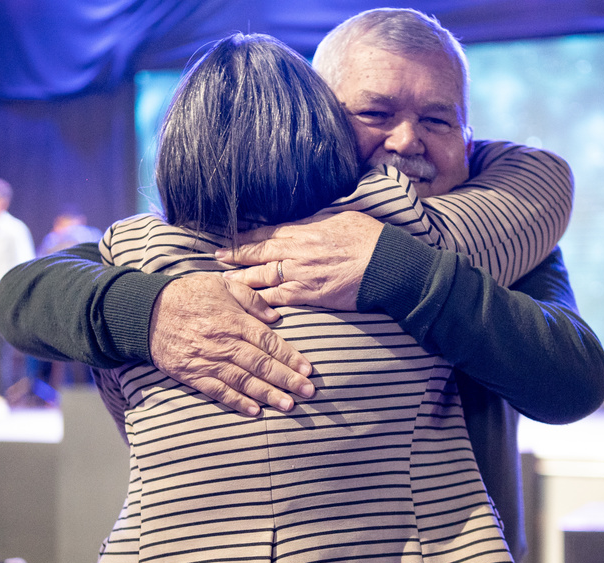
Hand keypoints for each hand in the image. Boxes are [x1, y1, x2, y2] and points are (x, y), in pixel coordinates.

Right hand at [148, 272, 314, 416]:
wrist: (145, 311)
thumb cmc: (187, 294)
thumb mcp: (221, 285)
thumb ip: (251, 299)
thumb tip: (276, 317)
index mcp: (233, 320)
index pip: (268, 342)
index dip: (290, 357)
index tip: (308, 370)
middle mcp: (223, 342)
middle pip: (261, 364)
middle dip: (287, 379)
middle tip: (308, 392)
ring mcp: (208, 361)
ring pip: (244, 381)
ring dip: (268, 394)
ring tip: (288, 405)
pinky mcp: (193, 374)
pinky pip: (218, 391)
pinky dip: (237, 401)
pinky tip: (255, 410)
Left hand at [217, 211, 384, 310]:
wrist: (386, 265)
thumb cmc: (371, 239)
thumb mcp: (343, 218)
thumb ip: (320, 221)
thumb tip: (309, 221)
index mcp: (306, 230)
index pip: (268, 233)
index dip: (247, 237)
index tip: (232, 238)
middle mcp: (298, 250)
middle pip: (258, 253)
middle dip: (235, 255)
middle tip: (217, 258)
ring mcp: (301, 273)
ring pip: (262, 276)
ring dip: (241, 278)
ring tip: (225, 281)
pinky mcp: (309, 294)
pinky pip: (277, 297)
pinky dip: (260, 300)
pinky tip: (247, 302)